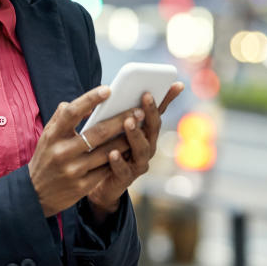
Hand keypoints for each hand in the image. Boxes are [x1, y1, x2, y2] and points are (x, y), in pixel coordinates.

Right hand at [29, 85, 139, 216]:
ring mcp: (73, 171)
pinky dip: (120, 159)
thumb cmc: (46, 157)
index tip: (108, 90)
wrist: (35, 195)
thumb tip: (87, 105)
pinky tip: (131, 150)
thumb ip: (63, 116)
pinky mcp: (81, 187)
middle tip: (138, 111)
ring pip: (107, 152)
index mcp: (53, 135)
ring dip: (126, 140)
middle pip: (98, 132)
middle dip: (121, 120)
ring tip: (140, 129)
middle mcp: (62, 152)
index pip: (71, 113)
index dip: (90, 99)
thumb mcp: (48, 135)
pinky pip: (106, 170)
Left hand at [86, 82, 183, 221]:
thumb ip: (119, 108)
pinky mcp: (125, 178)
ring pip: (142, 149)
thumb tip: (116, 85)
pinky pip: (124, 170)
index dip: (164, 98)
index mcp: (146, 132)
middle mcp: (147, 146)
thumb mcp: (115, 125)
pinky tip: (112, 153)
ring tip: (128, 121)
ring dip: (136, 134)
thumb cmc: (108, 147)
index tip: (168, 83)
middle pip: (153, 128)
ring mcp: (138, 163)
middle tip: (145, 96)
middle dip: (150, 112)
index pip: (158, 112)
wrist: (97, 181)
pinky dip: (119, 161)